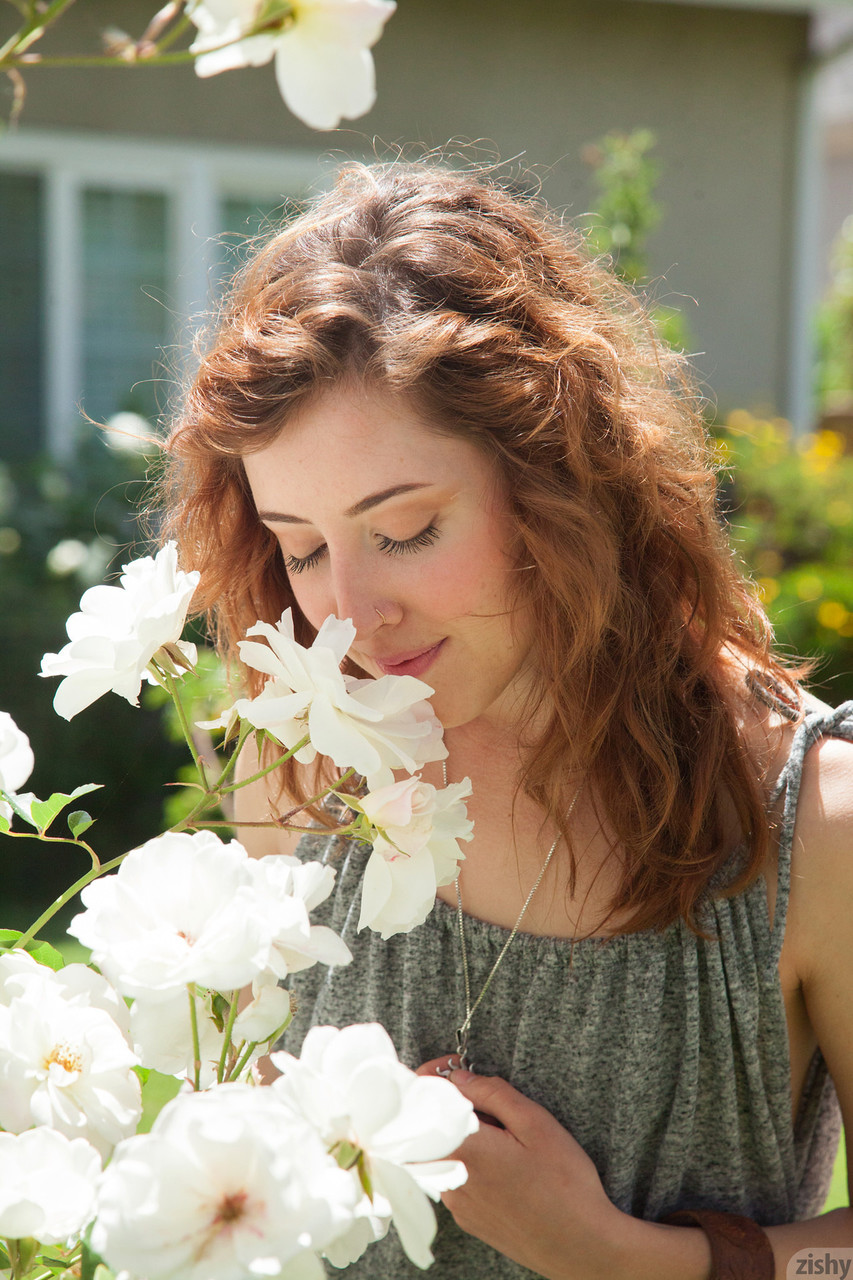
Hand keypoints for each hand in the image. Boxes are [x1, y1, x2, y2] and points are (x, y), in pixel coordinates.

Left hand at [416, 1056, 625, 1279]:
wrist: (581, 1246)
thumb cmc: (565, 1185)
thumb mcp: (535, 1123)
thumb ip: (492, 1093)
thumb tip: (460, 1078)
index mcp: (465, 1149)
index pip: (423, 1102)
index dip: (434, 1076)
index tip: (456, 1068)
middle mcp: (451, 1178)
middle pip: (431, 1127)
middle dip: (450, 1105)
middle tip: (482, 1098)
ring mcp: (457, 1203)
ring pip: (443, 1153)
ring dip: (461, 1135)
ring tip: (501, 1134)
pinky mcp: (468, 1219)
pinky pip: (454, 1178)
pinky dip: (469, 1162)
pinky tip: (503, 1165)